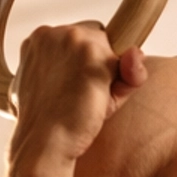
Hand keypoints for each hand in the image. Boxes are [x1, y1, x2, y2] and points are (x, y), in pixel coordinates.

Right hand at [10, 20, 147, 163]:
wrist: (44, 144)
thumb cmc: (55, 122)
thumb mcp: (72, 89)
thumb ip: (105, 66)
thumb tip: (137, 53)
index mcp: (39, 39)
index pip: (79, 37)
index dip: (85, 61)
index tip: (74, 85)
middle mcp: (52, 33)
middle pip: (97, 37)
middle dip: (97, 63)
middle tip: (80, 95)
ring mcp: (72, 39)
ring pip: (110, 48)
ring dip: (107, 74)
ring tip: (86, 99)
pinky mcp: (91, 53)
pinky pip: (123, 63)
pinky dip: (118, 85)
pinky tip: (98, 101)